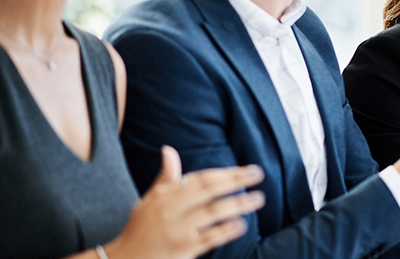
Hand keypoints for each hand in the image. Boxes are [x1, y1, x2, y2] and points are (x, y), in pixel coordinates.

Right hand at [106, 146, 265, 258]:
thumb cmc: (141, 228)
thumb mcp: (149, 201)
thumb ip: (165, 178)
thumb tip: (168, 149)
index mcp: (164, 196)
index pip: (199, 179)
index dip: (224, 173)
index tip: (245, 169)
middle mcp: (170, 210)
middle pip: (208, 191)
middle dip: (235, 181)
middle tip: (258, 174)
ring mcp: (177, 230)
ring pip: (212, 213)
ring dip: (237, 204)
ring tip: (257, 199)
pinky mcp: (182, 250)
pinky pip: (209, 238)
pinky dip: (226, 230)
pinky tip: (241, 224)